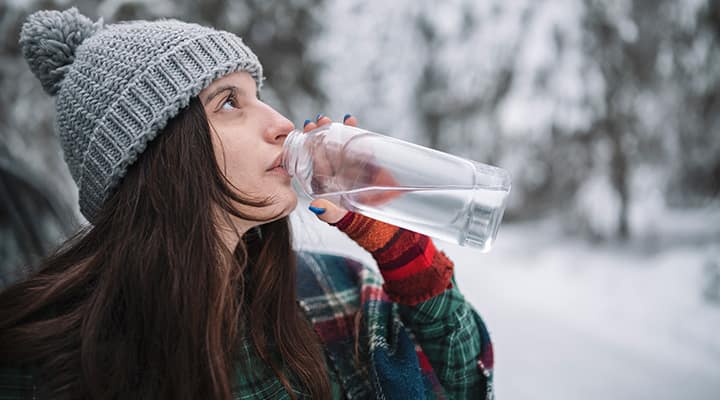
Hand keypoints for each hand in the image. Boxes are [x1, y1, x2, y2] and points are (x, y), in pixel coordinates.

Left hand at [303, 114, 453, 304]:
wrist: (393, 235)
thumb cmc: (365, 229)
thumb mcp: (347, 221)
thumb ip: (331, 214)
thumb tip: (314, 205)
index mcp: (327, 188)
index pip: (314, 163)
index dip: (309, 148)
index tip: (307, 132)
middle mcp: (338, 178)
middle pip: (327, 151)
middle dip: (323, 134)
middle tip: (320, 119)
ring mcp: (355, 172)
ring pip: (344, 147)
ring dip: (339, 131)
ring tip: (337, 117)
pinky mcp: (371, 170)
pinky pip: (362, 149)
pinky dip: (357, 135)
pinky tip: (352, 121)